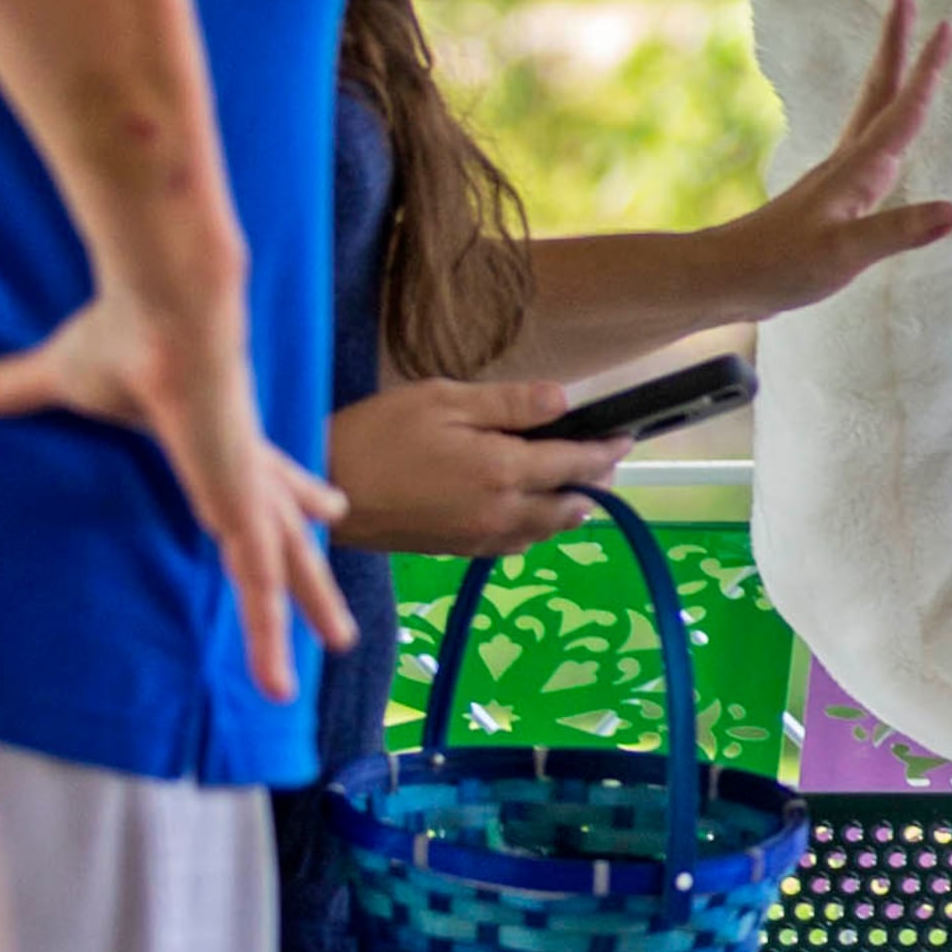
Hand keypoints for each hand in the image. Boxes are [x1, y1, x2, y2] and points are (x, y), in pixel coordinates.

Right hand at [0, 290, 351, 702]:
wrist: (167, 310)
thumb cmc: (121, 334)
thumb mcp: (51, 373)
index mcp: (213, 434)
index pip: (259, 475)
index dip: (288, 490)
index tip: (322, 505)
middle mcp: (243, 465)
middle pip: (287, 526)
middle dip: (313, 564)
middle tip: (337, 603)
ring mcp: (248, 490)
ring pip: (286, 565)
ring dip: (309, 608)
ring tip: (342, 647)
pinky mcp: (242, 509)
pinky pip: (259, 588)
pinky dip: (268, 635)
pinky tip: (277, 683)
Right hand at [329, 380, 628, 560]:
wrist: (325, 490)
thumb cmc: (378, 435)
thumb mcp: (444, 400)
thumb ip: (509, 404)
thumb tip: (564, 400)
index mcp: (503, 472)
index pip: (576, 464)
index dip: (607, 449)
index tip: (627, 435)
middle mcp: (502, 513)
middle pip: (572, 506)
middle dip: (595, 481)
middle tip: (602, 455)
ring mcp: (481, 537)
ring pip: (547, 530)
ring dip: (567, 507)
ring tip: (571, 479)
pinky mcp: (459, 550)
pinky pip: (516, 542)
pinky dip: (535, 525)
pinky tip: (525, 505)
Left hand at [698, 0, 951, 315]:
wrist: (723, 277)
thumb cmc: (778, 267)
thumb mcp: (843, 255)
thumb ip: (897, 231)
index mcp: (857, 170)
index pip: (902, 111)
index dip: (928, 71)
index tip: (948, 26)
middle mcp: (849, 162)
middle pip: (878, 89)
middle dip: (895, 43)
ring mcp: (838, 176)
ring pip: (872, 110)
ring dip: (891, 74)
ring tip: (906, 49)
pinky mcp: (832, 195)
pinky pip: (870, 142)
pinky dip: (885, 119)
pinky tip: (888, 138)